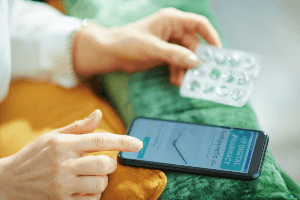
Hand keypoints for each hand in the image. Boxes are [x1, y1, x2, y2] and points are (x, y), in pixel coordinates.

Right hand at [0, 110, 142, 199]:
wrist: (9, 181)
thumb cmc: (35, 155)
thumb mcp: (53, 137)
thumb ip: (79, 128)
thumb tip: (99, 114)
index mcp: (64, 144)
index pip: (100, 140)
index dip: (123, 141)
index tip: (139, 144)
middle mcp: (64, 164)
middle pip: (105, 164)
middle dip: (109, 164)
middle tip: (102, 163)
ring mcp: (62, 185)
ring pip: (100, 184)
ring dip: (101, 180)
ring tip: (90, 177)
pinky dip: (93, 195)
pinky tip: (83, 189)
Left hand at [73, 8, 220, 85]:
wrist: (111, 53)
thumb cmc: (128, 42)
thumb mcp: (152, 48)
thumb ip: (174, 55)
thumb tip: (195, 62)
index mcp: (172, 20)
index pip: (199, 24)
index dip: (211, 37)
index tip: (218, 53)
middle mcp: (173, 30)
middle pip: (194, 44)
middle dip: (197, 60)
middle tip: (202, 74)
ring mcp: (169, 43)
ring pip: (186, 56)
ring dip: (186, 69)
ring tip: (184, 81)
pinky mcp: (164, 54)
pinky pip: (177, 63)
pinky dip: (178, 72)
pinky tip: (175, 80)